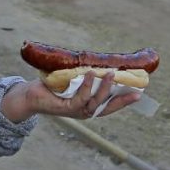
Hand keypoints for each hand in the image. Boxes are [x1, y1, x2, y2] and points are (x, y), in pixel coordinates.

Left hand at [1, 71, 140, 122]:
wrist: (30, 94)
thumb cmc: (52, 86)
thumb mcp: (72, 79)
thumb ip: (85, 74)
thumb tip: (99, 59)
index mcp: (89, 106)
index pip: (110, 105)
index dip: (124, 101)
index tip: (139, 93)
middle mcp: (84, 111)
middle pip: (107, 107)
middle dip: (121, 98)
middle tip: (133, 87)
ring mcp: (75, 111)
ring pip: (95, 102)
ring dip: (104, 88)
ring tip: (110, 73)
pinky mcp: (65, 108)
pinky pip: (80, 98)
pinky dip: (86, 86)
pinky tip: (90, 74)